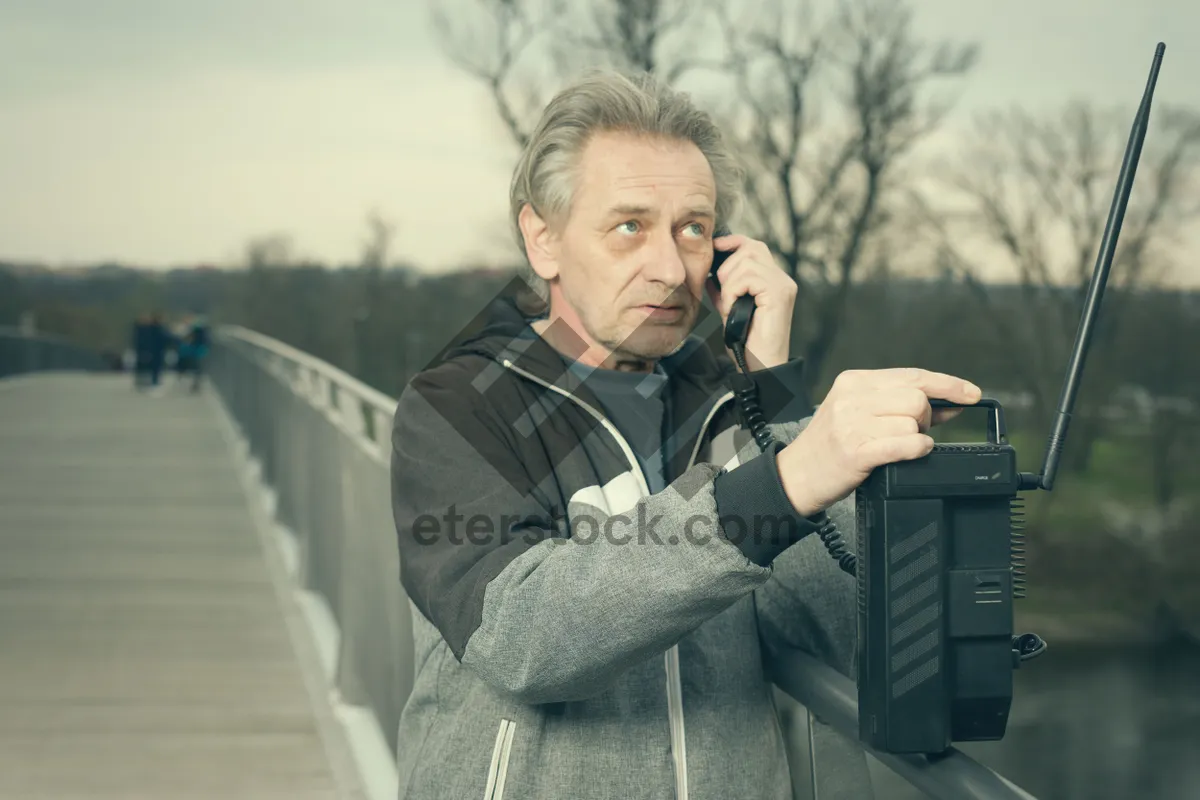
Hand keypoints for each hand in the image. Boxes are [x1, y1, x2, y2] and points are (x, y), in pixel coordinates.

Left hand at [705, 233, 795, 370]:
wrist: (759, 367)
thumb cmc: (747, 342)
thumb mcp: (730, 309)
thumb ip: (724, 289)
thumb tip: (710, 270)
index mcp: (773, 280)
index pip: (754, 246)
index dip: (733, 242)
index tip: (715, 248)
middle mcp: (782, 279)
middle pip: (750, 248)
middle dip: (728, 266)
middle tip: (725, 293)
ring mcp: (783, 285)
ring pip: (746, 261)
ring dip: (729, 283)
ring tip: (730, 305)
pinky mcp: (779, 294)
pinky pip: (747, 277)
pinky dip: (733, 292)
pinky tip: (733, 308)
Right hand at [776, 368, 982, 515]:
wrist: (795, 476)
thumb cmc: (831, 446)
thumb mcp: (860, 414)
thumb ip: (901, 405)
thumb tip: (951, 404)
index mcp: (853, 381)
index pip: (912, 375)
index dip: (948, 384)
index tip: (971, 394)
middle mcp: (851, 398)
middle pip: (917, 397)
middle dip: (926, 418)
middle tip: (913, 432)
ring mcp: (851, 424)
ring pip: (913, 422)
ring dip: (917, 438)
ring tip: (896, 447)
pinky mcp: (855, 452)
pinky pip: (905, 445)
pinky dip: (917, 450)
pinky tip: (911, 453)